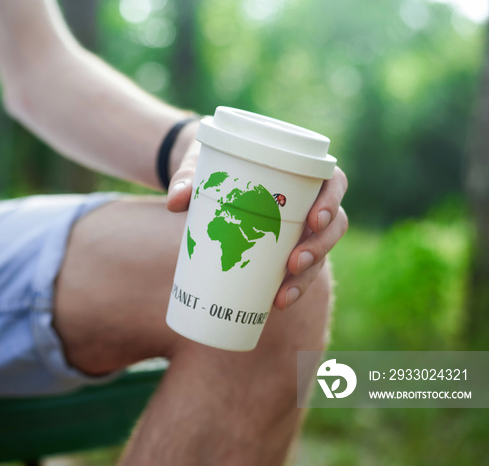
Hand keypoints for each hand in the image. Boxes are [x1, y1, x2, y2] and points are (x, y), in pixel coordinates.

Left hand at [166, 146, 347, 309]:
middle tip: (293, 262)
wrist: (206, 177)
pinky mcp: (286, 248)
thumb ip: (186, 178)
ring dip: (307, 276)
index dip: (332, 202)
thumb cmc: (213, 164)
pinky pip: (299, 270)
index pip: (333, 183)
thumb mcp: (200, 165)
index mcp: (301, 171)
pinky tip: (277, 303)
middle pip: (333, 225)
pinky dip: (291, 287)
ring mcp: (301, 227)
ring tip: (283, 294)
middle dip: (319, 248)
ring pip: (320, 253)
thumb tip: (175, 201)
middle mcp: (309, 200)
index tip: (314, 220)